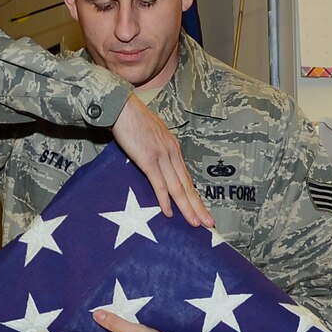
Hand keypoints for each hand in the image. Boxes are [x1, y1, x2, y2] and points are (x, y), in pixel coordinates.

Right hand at [112, 96, 212, 227]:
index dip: (195, 196)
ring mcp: (161, 157)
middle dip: (198, 207)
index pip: (187, 178)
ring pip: (178, 188)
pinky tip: (169, 213)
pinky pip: (159, 184)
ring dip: (187, 208)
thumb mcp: (152, 135)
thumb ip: (158, 149)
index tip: (202, 210)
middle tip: (209, 224)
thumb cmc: (133, 119)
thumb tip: (157, 162)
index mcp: (174, 148)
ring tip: (195, 223)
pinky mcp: (148, 160)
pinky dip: (164, 200)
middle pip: (187, 185)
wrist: (122, 107)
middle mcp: (172, 153)